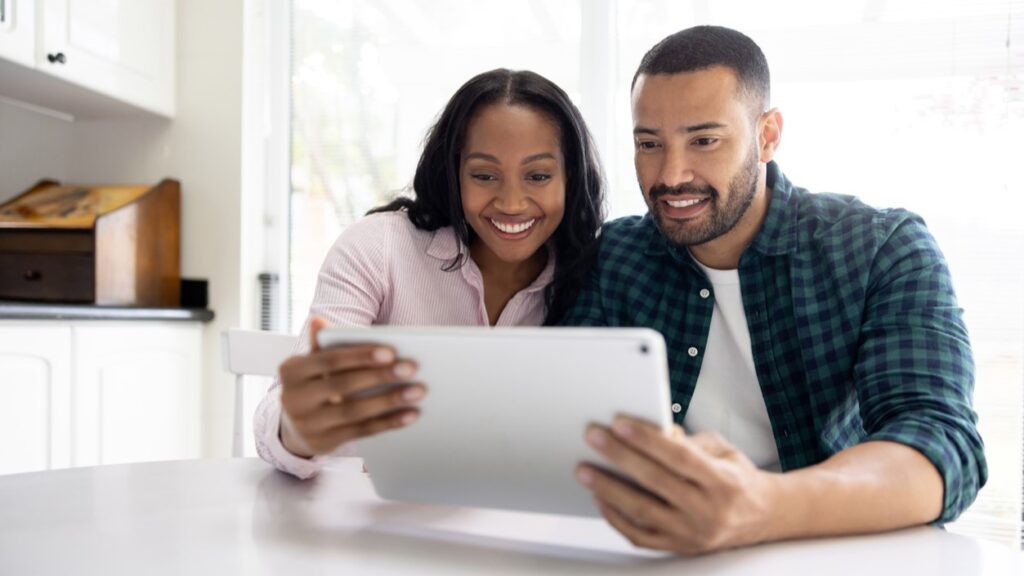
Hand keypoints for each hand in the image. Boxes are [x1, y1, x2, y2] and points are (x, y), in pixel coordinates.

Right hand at [277, 317, 425, 456]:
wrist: (294, 426)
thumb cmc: (313, 384)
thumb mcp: (313, 363)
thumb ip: (323, 345)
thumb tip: (319, 321)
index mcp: (291, 371)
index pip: (329, 360)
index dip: (361, 356)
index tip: (391, 352)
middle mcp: (294, 399)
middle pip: (342, 386)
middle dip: (379, 376)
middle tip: (411, 368)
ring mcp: (307, 425)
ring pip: (354, 411)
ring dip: (389, 400)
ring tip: (418, 390)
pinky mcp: (324, 444)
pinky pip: (362, 431)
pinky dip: (389, 422)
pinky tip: (411, 414)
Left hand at [575, 416, 780, 554]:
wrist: (760, 517)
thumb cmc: (736, 477)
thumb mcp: (722, 449)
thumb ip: (687, 441)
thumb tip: (651, 431)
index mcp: (723, 482)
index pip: (679, 457)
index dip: (647, 440)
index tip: (619, 424)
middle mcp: (708, 511)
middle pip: (655, 481)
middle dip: (620, 457)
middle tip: (594, 438)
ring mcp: (692, 534)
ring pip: (642, 512)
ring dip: (608, 489)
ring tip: (585, 470)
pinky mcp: (679, 548)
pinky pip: (640, 537)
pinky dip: (616, 518)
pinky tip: (601, 498)